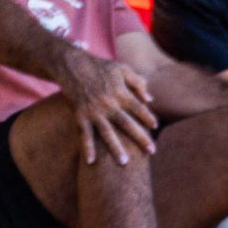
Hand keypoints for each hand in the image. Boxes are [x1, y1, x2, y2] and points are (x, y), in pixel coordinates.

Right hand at [60, 49, 156, 165]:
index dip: (147, 116)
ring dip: (115, 147)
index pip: (137, 107)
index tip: (156, 126)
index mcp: (120, 92)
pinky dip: (87, 147)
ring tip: (124, 162)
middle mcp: (108, 103)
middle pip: (126, 123)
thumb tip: (150, 99)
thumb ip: (137, 82)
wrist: (71, 65)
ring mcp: (94, 111)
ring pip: (107, 132)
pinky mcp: (80, 115)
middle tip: (152, 151)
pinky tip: (91, 162)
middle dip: (140, 137)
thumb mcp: (121, 69)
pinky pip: (85, 134)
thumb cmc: (100, 67)